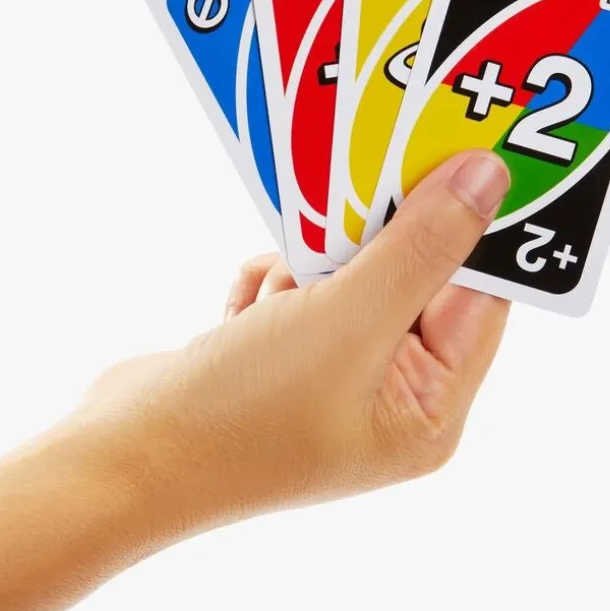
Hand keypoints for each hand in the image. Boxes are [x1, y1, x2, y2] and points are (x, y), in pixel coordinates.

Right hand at [73, 151, 510, 535]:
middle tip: (342, 207)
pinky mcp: (278, 361)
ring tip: (276, 294)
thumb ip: (423, 246)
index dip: (468, 227)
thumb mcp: (347, 319)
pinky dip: (269, 282)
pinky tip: (242, 310)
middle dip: (370, 242)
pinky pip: (296, 290)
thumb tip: (488, 179)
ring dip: (308, 264)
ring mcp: (329, 381)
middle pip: (413, 279)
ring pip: (348, 274)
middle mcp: (387, 400)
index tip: (450, 153)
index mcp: (428, 413)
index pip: (480, 298)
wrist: (122, 457)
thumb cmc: (242, 413)